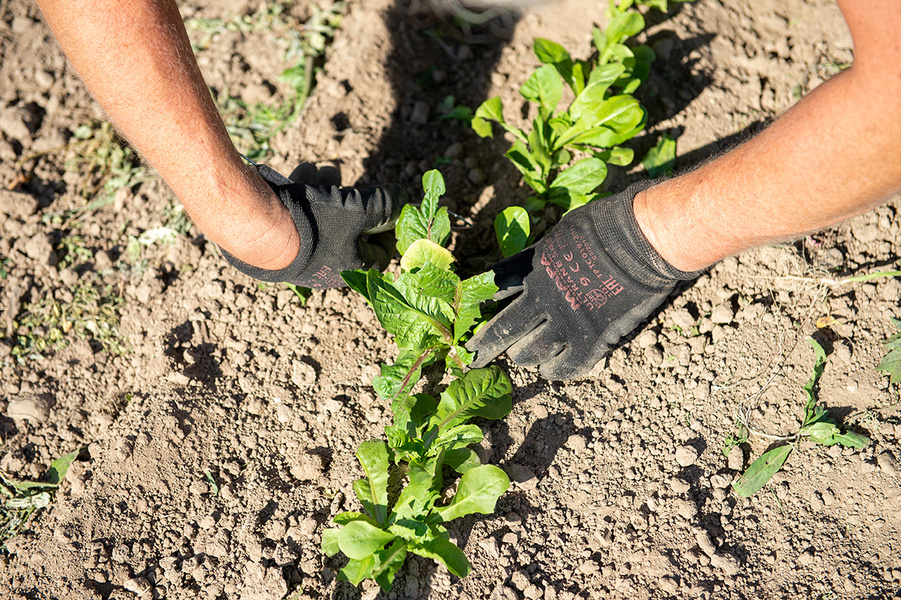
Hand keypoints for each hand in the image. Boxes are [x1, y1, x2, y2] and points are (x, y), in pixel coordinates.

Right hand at [222, 164, 405, 287]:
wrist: (254, 227)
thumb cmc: (313, 224)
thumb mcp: (359, 211)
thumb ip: (385, 205)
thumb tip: (403, 199)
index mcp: (351, 268)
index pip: (382, 253)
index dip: (391, 228)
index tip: (392, 207)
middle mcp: (327, 266)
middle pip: (351, 231)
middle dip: (355, 201)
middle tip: (357, 185)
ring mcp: (302, 252)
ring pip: (324, 218)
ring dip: (329, 191)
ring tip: (328, 171)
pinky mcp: (280, 237)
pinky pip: (300, 214)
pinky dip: (305, 192)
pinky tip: (304, 171)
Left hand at [467, 183, 699, 379]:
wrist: (645, 239)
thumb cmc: (606, 225)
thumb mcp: (560, 234)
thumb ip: (539, 258)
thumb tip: (527, 271)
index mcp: (532, 269)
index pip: (492, 290)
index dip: (476, 304)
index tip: (464, 315)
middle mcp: (543, 298)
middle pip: (503, 329)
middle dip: (484, 346)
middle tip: (471, 357)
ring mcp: (567, 321)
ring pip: (529, 353)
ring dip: (523, 356)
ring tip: (521, 357)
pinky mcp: (593, 339)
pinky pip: (566, 365)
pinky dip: (555, 370)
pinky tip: (551, 369)